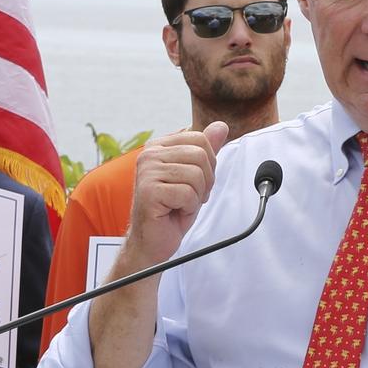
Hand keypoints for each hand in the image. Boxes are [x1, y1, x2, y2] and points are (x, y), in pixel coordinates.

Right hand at [125, 123, 229, 268]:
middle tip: (190, 197)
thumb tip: (221, 126)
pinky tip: (174, 212)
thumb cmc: (171, 210)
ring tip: (181, 205)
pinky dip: (188, 208)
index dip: (208, 164)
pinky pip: (187, 193)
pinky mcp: (149, 190)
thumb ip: (206, 150)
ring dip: (196, 196)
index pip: (200, 138)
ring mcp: (147, 171)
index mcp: (159, 146)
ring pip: (196, 175)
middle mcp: (149, 154)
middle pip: (201, 155)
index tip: (196, 183)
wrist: (152, 241)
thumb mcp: (195, 177)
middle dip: (205, 181)